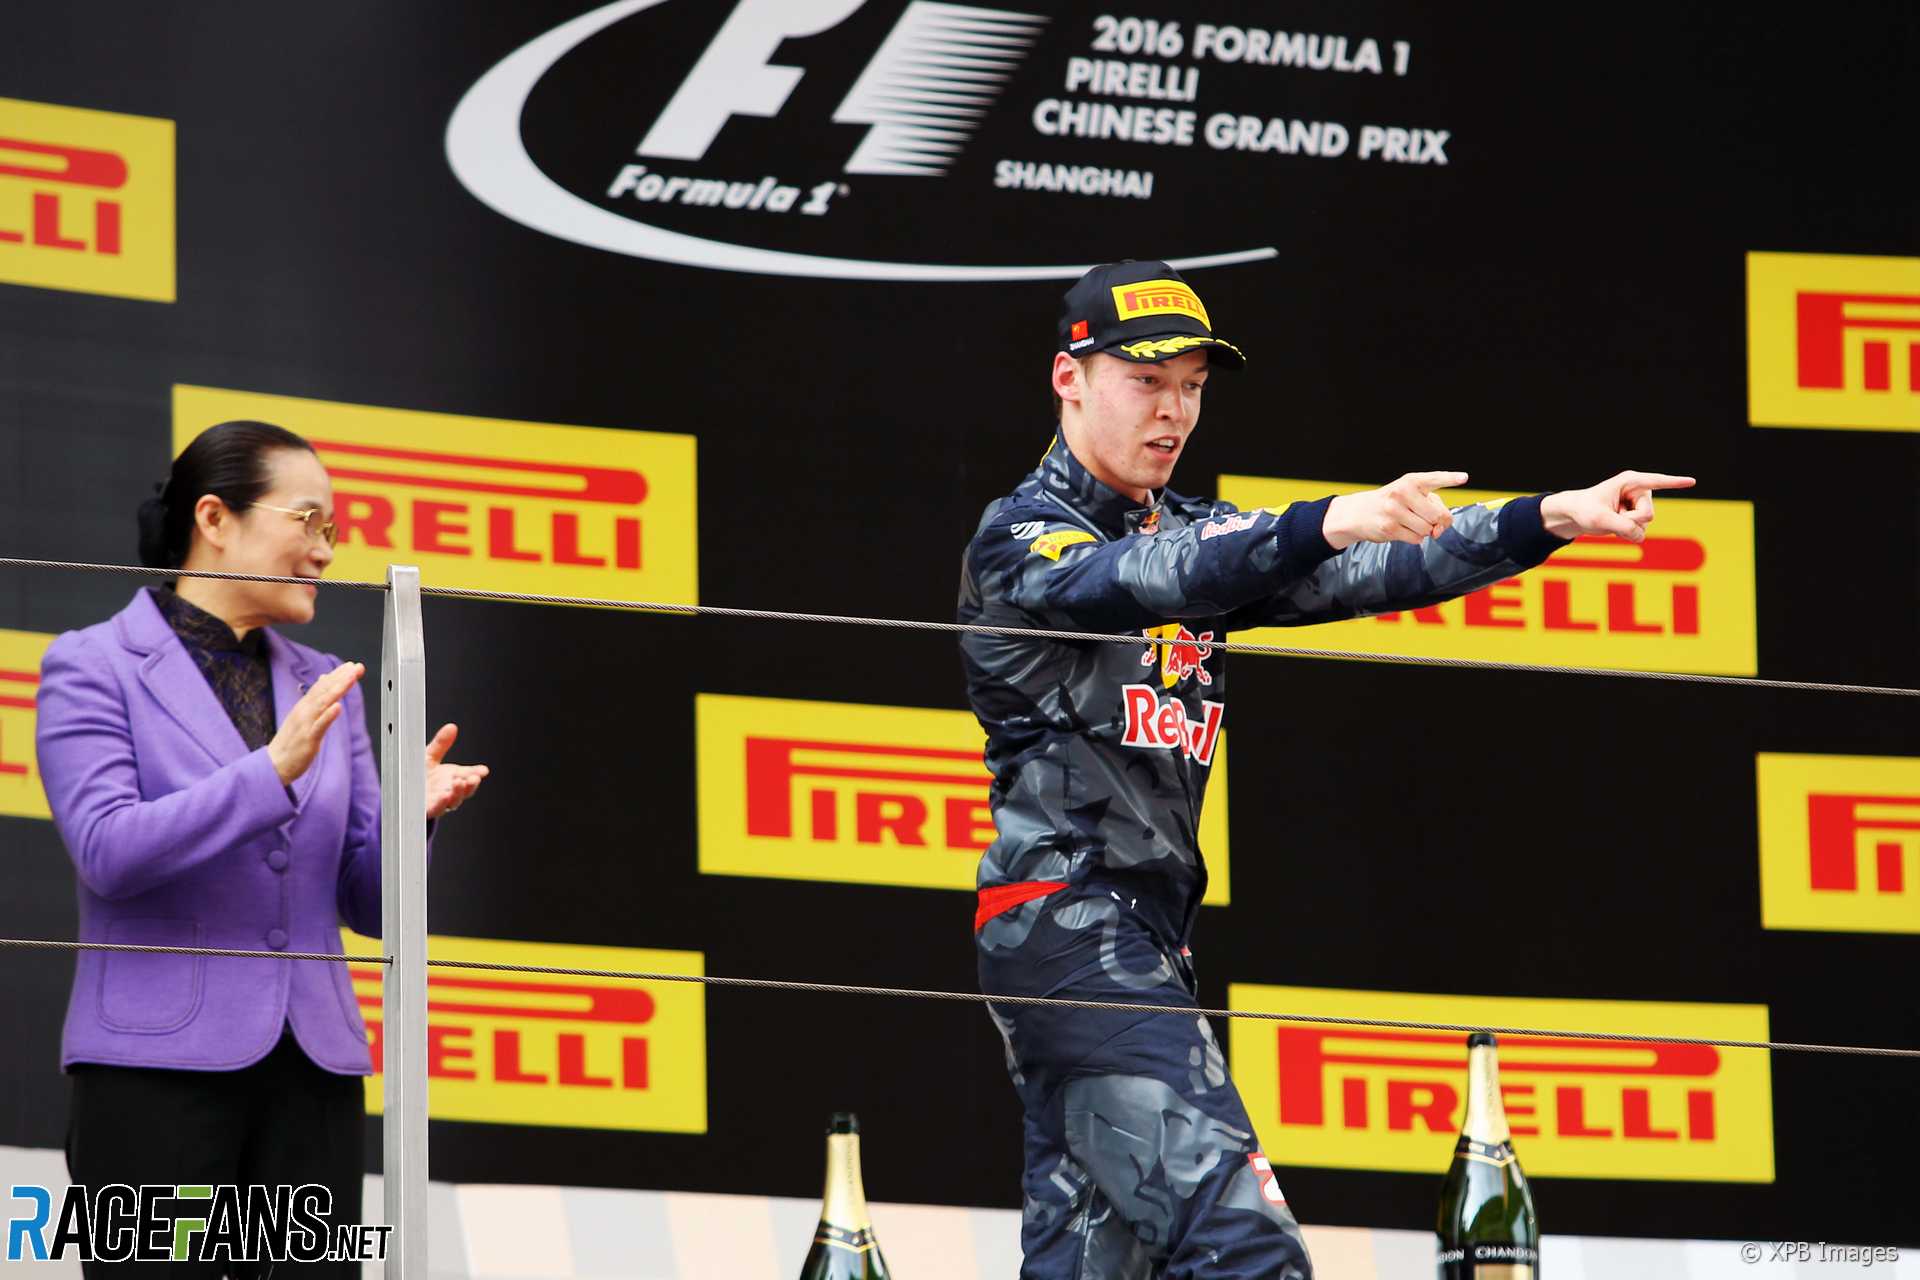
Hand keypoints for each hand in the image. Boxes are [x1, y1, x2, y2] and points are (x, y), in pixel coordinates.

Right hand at [268, 661, 363, 784]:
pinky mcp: (308, 738)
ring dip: (338, 689)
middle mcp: (304, 711)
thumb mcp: (304, 717)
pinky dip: (328, 715)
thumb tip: (325, 680)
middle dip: (341, 678)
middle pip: (324, 691)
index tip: (352, 665)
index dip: (337, 675)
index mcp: (305, 706)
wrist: (274, 763)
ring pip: (323, 703)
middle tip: (356, 667)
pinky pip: (319, 726)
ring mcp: (305, 724)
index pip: (322, 686)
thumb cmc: (291, 741)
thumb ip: (316, 699)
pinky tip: (338, 707)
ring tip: (350, 678)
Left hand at [424, 723, 488, 819]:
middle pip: (464, 790)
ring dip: (458, 793)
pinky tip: (444, 796)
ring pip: (454, 801)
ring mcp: (439, 802)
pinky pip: (437, 809)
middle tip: (473, 778)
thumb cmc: (417, 775)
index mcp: (452, 778)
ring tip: (459, 783)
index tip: (482, 770)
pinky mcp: (427, 809)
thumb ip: (440, 744)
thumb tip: (451, 727)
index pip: (468, 775)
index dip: (476, 773)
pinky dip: (442, 803)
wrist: (400, 789)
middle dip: (470, 785)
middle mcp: (448, 791)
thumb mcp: (429, 756)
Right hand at [1322, 471, 1468, 549]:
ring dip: (1424, 531)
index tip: (1464, 477)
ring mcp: (1394, 511)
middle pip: (1437, 515)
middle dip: (1437, 522)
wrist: (1359, 512)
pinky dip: (1414, 538)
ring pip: (1427, 529)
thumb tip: (1439, 531)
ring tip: (1409, 522)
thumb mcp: (1410, 494)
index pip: (1433, 479)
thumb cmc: (1393, 502)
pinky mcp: (1389, 528)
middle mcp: (1402, 493)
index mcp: (1410, 481)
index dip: (1450, 478)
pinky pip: (1416, 539)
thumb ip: (1432, 507)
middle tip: (1427, 519)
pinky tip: (1402, 529)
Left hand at [1540, 472, 1696, 543]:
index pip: (1656, 481)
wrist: (1577, 515)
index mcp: (1630, 481)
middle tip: (1611, 516)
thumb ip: (1623, 527)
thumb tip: (1641, 537)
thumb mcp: (1600, 519)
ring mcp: (1639, 505)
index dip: (1675, 482)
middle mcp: (1638, 491)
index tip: (1692, 481)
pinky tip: (1615, 527)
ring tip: (1611, 520)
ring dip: (1626, 529)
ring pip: (1645, 525)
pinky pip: (1640, 533)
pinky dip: (1626, 535)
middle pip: (1648, 514)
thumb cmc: (1585, 509)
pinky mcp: (1638, 518)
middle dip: (1630, 521)